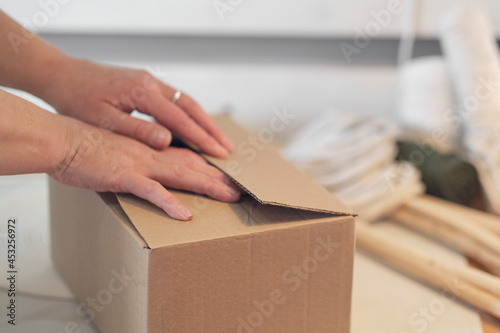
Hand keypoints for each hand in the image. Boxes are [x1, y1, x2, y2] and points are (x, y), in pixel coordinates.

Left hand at [43, 57, 232, 156]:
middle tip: (228, 149)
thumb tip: (166, 142)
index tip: (218, 154)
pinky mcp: (146, 84)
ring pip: (186, 102)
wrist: (63, 75)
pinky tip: (196, 126)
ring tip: (219, 140)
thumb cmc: (77, 99)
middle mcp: (151, 84)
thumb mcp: (104, 120)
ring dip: (205, 121)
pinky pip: (176, 100)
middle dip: (211, 129)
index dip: (201, 138)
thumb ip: (137, 131)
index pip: (180, 119)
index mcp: (142, 92)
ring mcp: (150, 82)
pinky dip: (191, 115)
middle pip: (191, 108)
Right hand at [50, 116, 240, 219]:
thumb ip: (139, 160)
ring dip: (207, 186)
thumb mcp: (120, 151)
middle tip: (242, 190)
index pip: (188, 158)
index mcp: (151, 149)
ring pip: (181, 175)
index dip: (210, 167)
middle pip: (193, 166)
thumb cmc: (88, 147)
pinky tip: (184, 214)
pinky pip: (150, 191)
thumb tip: (152, 174)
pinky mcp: (123, 176)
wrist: (62, 139)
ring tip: (230, 197)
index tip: (228, 177)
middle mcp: (152, 154)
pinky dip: (168, 202)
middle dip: (219, 179)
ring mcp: (140, 164)